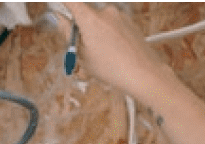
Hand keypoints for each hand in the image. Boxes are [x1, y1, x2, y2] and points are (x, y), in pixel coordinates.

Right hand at [52, 3, 168, 98]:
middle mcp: (106, 12)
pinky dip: (109, 37)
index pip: (71, 1)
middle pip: (86, 14)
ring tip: (100, 57)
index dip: (62, 3)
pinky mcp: (130, 23)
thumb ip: (68, 33)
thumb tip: (60, 20)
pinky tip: (113, 55)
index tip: (58, 7)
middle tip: (81, 48)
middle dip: (81, 29)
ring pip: (100, 22)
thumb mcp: (82, 55)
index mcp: (90, 18)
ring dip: (96, 36)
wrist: (146, 75)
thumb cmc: (115, 69)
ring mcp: (120, 16)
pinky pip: (113, 26)